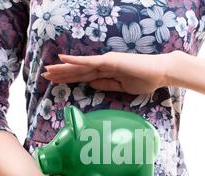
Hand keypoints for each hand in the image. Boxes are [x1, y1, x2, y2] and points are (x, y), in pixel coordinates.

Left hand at [41, 51, 176, 94]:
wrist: (160, 73)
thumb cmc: (145, 80)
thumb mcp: (121, 87)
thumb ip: (106, 85)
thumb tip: (90, 86)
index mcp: (106, 72)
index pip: (84, 76)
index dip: (69, 78)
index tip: (55, 81)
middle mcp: (103, 65)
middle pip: (78, 70)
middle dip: (61, 74)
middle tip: (44, 75)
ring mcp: (106, 61)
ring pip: (80, 66)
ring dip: (63, 68)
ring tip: (48, 70)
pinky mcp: (110, 61)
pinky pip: (89, 61)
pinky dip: (75, 60)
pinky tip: (62, 58)